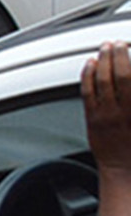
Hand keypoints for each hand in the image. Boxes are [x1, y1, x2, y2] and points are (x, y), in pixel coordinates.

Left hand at [85, 43, 130, 176]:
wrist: (124, 171)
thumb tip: (130, 76)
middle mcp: (125, 112)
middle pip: (121, 74)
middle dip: (119, 54)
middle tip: (119, 44)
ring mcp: (107, 115)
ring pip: (102, 80)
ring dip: (104, 60)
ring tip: (106, 48)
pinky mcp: (92, 119)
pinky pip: (87, 91)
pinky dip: (88, 74)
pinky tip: (91, 64)